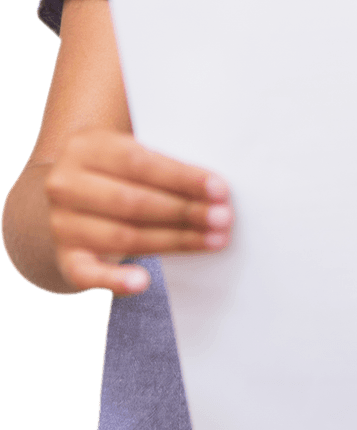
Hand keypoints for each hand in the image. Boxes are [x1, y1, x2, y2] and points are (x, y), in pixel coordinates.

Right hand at [44, 129, 232, 295]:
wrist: (69, 196)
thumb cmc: (117, 171)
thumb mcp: (127, 152)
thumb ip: (161, 164)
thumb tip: (214, 188)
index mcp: (86, 147)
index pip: (140, 163)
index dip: (182, 178)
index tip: (220, 190)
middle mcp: (66, 184)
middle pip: (133, 202)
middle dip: (185, 211)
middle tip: (223, 218)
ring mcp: (61, 224)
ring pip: (123, 236)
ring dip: (174, 241)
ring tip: (212, 241)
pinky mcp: (63, 258)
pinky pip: (87, 275)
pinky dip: (115, 281)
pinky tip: (144, 282)